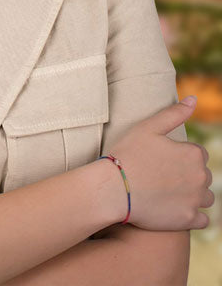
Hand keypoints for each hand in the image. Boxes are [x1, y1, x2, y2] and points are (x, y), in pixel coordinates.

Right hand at [109, 97, 213, 230]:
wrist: (114, 188)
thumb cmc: (128, 154)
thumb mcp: (147, 127)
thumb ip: (173, 113)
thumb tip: (193, 99)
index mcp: (193, 154)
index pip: (197, 153)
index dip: (178, 155)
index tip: (160, 159)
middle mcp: (201, 177)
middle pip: (203, 175)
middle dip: (187, 175)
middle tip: (160, 175)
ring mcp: (196, 200)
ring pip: (205, 197)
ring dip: (193, 195)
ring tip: (167, 192)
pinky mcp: (189, 220)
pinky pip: (203, 219)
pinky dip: (193, 215)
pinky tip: (174, 208)